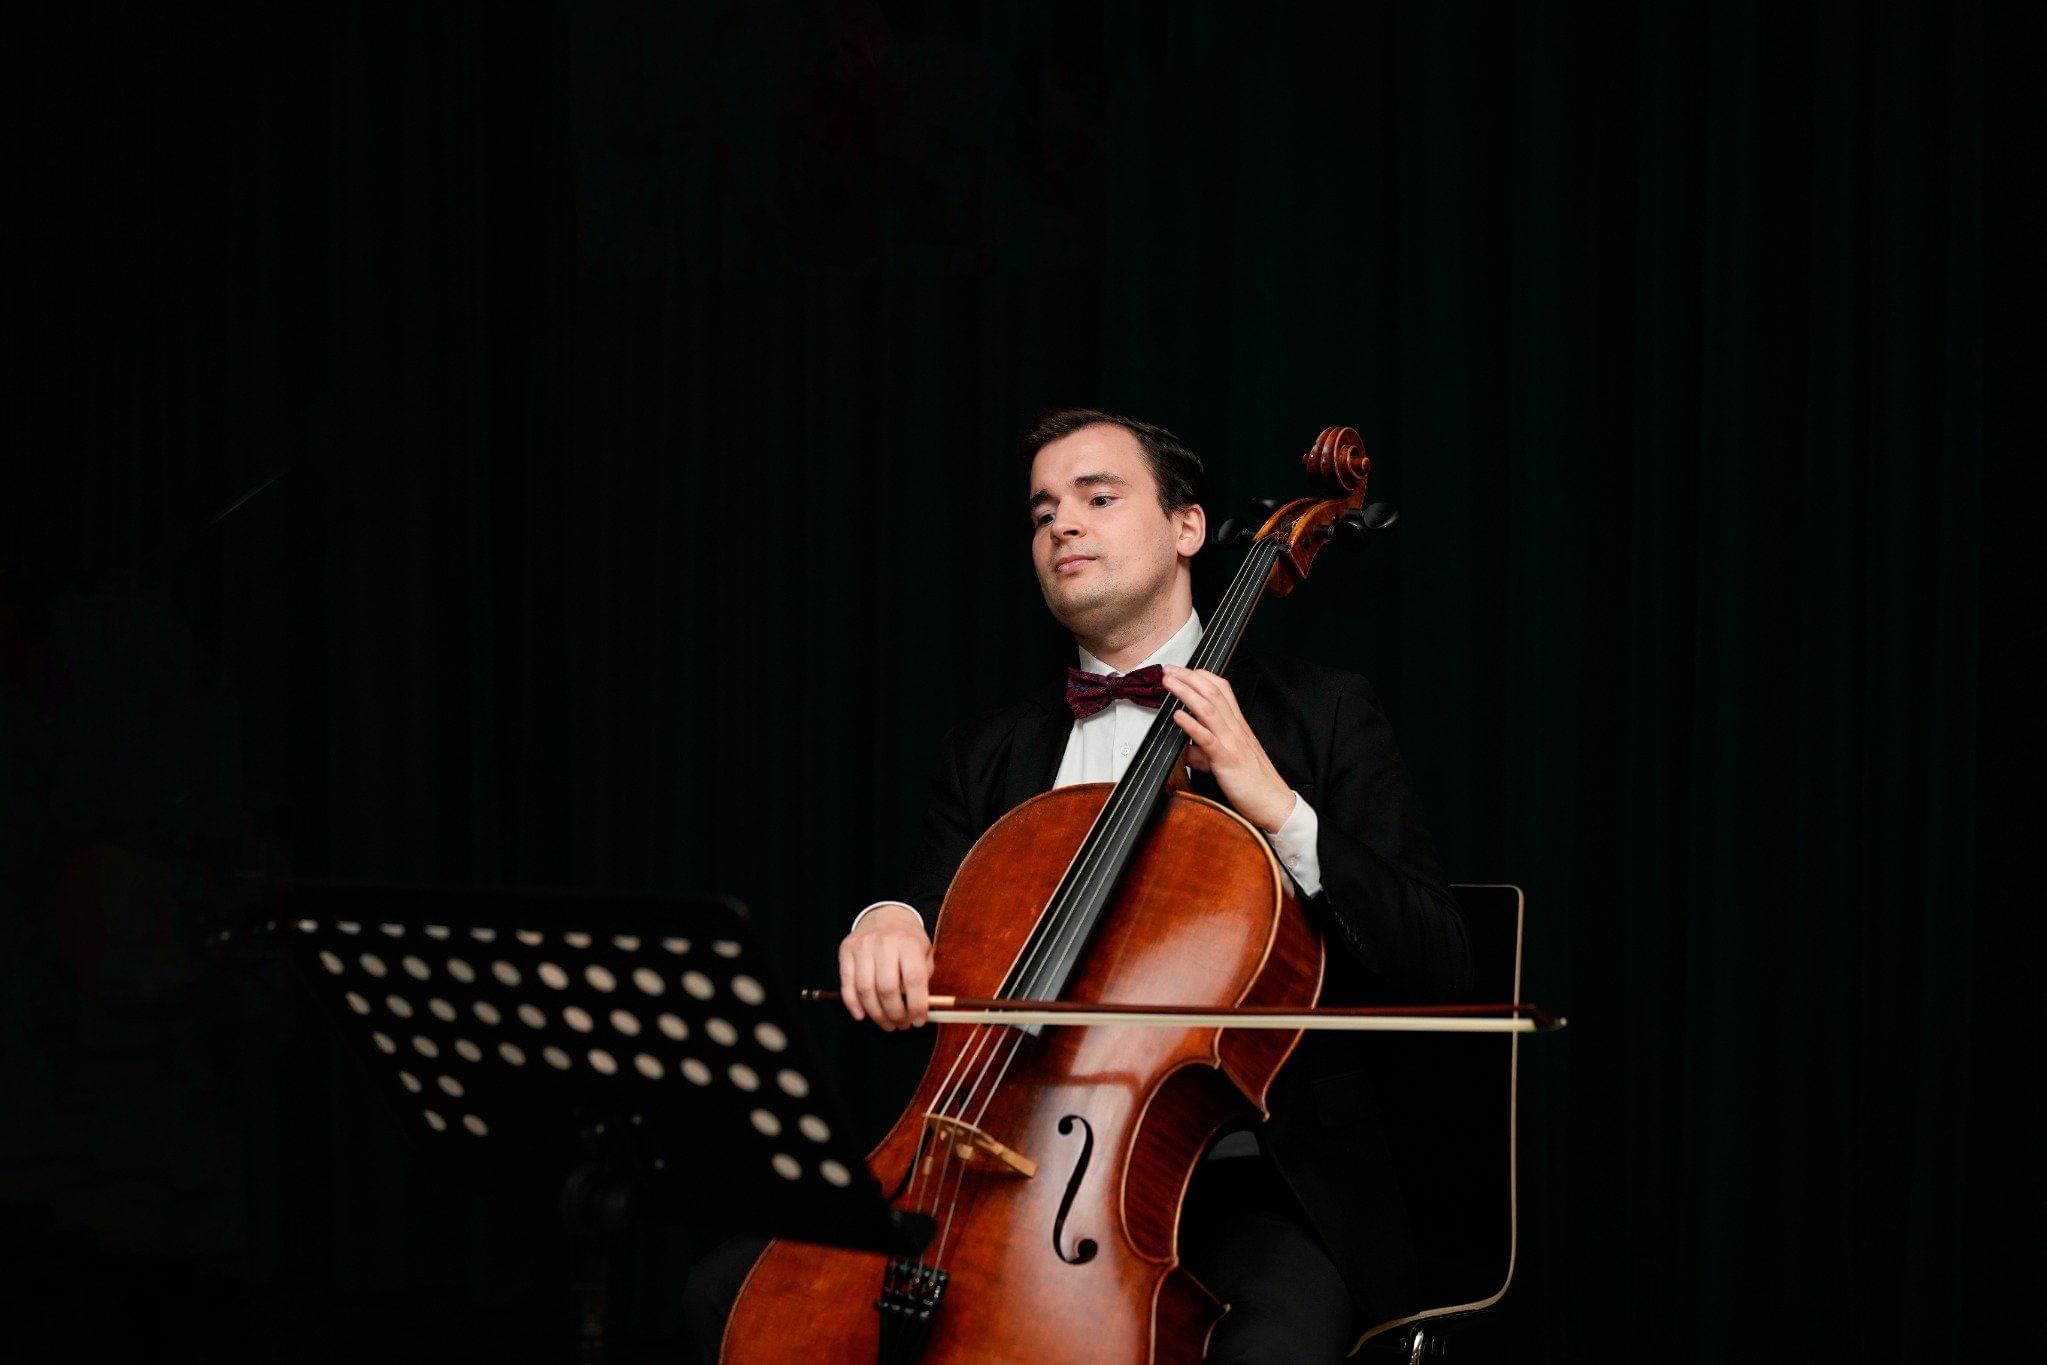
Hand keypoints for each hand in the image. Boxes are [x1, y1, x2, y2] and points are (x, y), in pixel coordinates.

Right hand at [837, 903, 933, 1029]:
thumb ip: (923, 980)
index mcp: (908, 942)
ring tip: (887, 1024)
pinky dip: (853, 1005)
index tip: (919, 1021)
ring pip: (865, 990)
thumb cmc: (908, 941)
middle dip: (896, 1014)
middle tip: (902, 1025)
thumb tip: (919, 1013)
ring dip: (876, 1014)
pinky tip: (863, 1016)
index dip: (916, 1005)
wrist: (886, 916)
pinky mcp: (846, 951)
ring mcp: (862, 946)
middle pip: (887, 988)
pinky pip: (847, 984)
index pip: (913, 979)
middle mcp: (884, 942)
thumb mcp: (924, 954)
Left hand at [1160, 665, 1296, 832]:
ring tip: (1169, 682)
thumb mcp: (1226, 763)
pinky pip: (1208, 739)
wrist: (1274, 804)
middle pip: (1212, 693)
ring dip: (1186, 693)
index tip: (1182, 670)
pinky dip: (1192, 725)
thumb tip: (1187, 751)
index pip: (1222, 690)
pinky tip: (1178, 716)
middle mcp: (1235, 729)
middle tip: (1169, 669)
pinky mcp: (1227, 760)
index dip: (1201, 676)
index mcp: (1237, 726)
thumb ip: (1205, 754)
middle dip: (1189, 677)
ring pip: (1209, 709)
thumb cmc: (1253, 784)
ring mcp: (1232, 743)